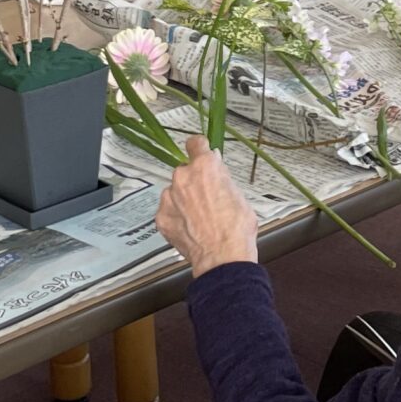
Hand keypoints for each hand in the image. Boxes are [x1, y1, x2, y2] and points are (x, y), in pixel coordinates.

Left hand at [158, 141, 258, 276]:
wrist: (222, 258)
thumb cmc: (236, 229)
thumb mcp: (239, 196)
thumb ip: (223, 180)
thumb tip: (218, 173)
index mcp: (205, 167)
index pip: (195, 143)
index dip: (199, 147)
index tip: (199, 150)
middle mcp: (183, 177)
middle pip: (185, 172)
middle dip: (194, 182)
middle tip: (206, 199)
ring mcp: (169, 198)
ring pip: (174, 192)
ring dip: (183, 200)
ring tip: (198, 219)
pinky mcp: (161, 217)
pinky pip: (168, 211)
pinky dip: (176, 217)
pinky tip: (190, 229)